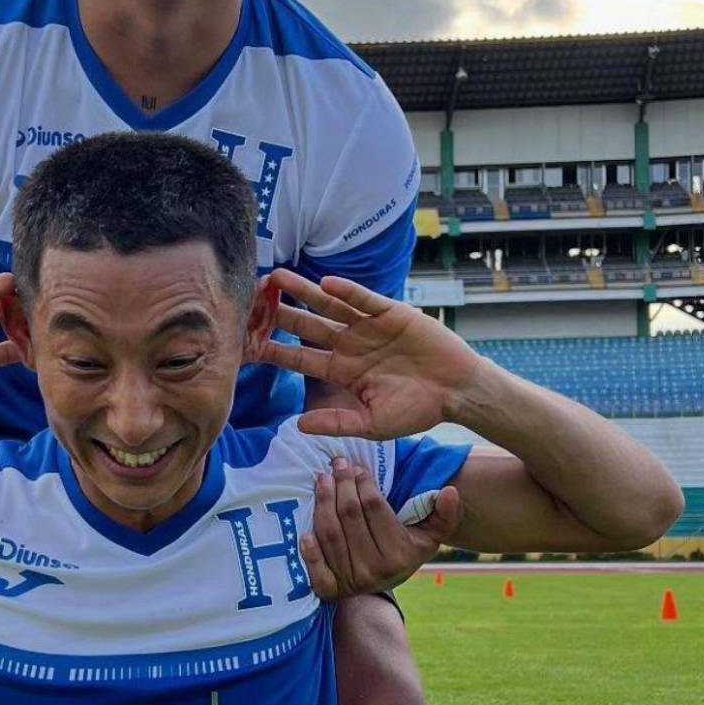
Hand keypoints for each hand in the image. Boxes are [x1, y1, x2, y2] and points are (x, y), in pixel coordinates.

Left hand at [260, 271, 482, 437]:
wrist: (457, 392)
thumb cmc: (417, 411)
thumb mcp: (372, 424)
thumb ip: (336, 423)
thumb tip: (298, 426)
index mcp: (341, 371)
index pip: (299, 359)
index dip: (273, 351)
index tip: (246, 343)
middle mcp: (349, 345)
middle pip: (306, 326)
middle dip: (279, 314)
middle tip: (251, 300)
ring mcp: (368, 327)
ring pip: (329, 305)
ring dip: (303, 292)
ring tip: (277, 278)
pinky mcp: (391, 313)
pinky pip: (365, 299)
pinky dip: (348, 290)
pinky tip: (326, 283)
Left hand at [300, 458, 461, 598]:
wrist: (385, 580)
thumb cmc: (407, 547)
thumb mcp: (432, 532)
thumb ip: (445, 512)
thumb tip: (450, 492)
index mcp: (400, 555)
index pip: (374, 509)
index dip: (363, 484)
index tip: (357, 468)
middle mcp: (375, 570)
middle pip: (349, 516)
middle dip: (342, 485)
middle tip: (338, 465)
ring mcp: (352, 581)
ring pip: (330, 533)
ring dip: (323, 502)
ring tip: (323, 480)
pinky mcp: (331, 591)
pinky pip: (317, 571)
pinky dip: (309, 552)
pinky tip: (304, 532)